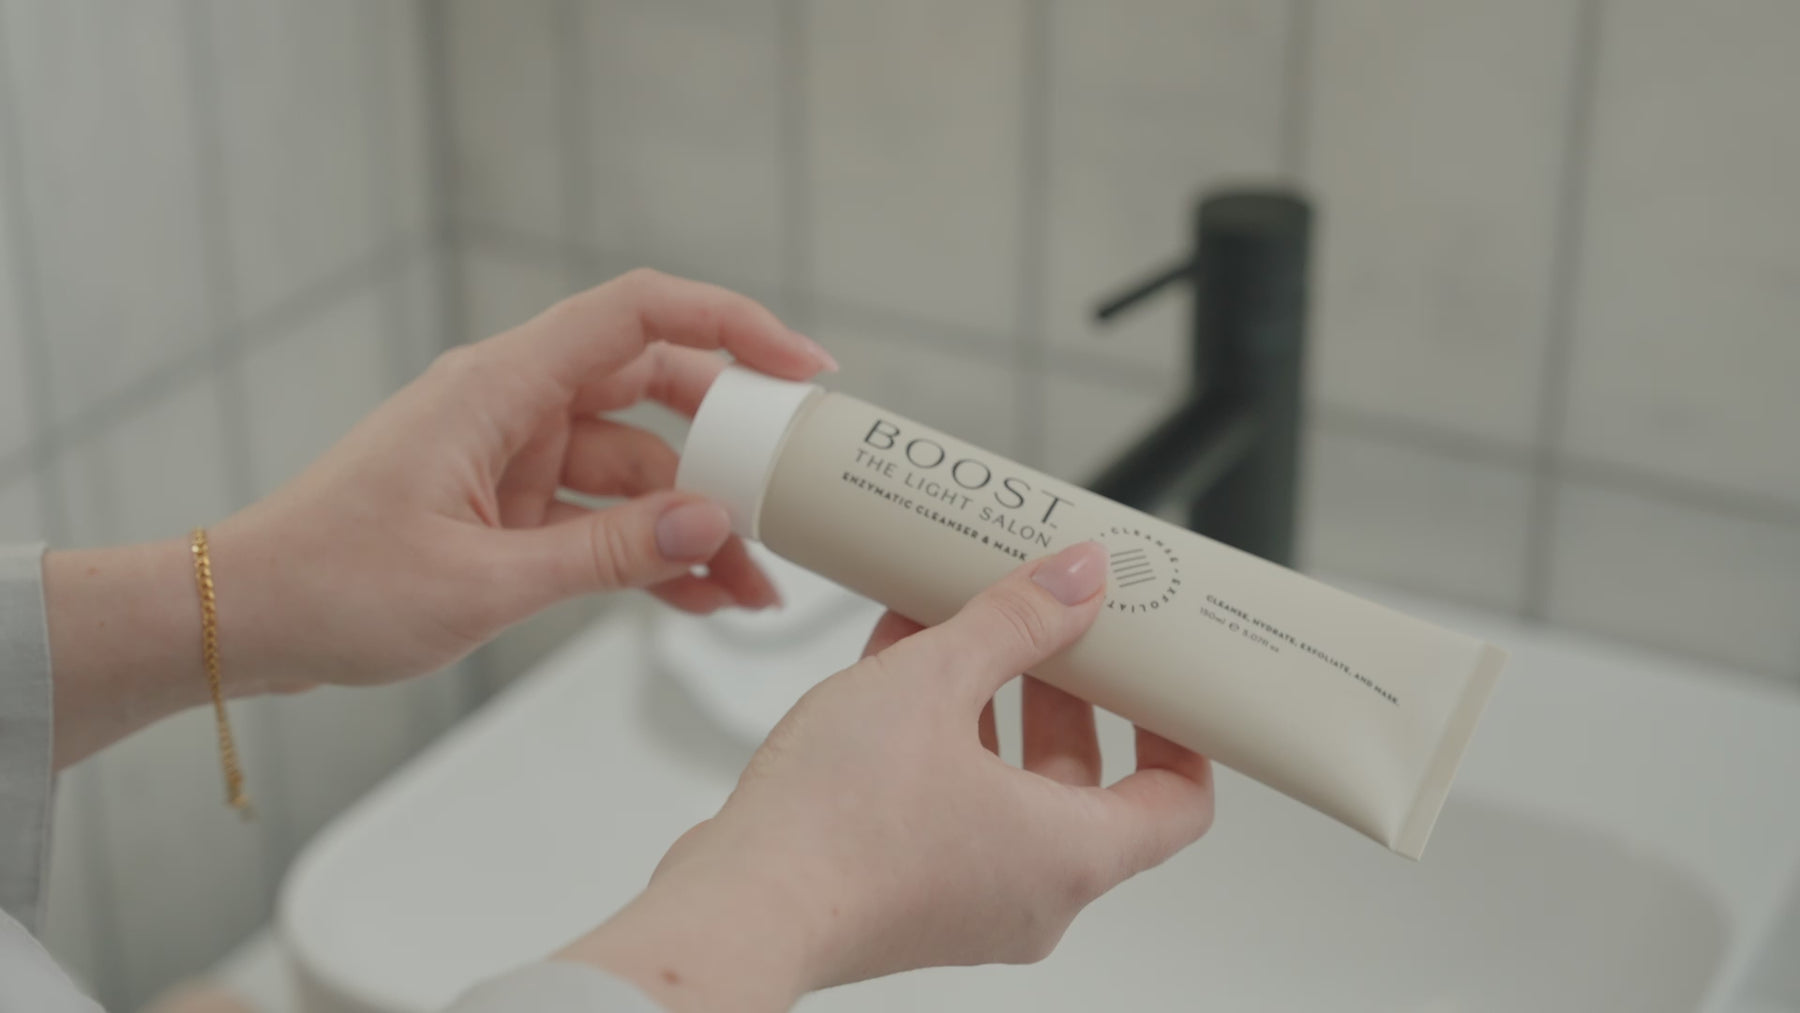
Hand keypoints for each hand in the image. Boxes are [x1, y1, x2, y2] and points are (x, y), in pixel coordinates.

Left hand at [212, 269, 832, 690]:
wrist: (244, 623)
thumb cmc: (333, 585)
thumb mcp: (486, 580)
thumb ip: (609, 553)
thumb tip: (717, 525)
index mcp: (500, 386)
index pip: (639, 314)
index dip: (732, 325)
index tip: (803, 370)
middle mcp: (514, 407)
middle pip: (655, 392)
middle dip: (729, 448)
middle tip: (793, 498)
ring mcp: (512, 457)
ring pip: (635, 470)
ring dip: (694, 524)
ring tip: (755, 586)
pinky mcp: (507, 507)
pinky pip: (599, 518)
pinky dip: (646, 553)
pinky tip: (698, 597)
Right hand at [560, 542, 1215, 1011]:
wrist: (737, 907)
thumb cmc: (837, 827)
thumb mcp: (935, 683)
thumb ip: (1012, 622)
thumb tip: (1075, 581)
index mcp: (1070, 855)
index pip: (1178, 804)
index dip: (1181, 736)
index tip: (1163, 681)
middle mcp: (1029, 892)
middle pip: (1083, 783)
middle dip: (1066, 694)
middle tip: (1053, 626)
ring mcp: (963, 899)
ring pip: (1003, 788)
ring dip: (989, 702)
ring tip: (965, 624)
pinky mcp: (901, 891)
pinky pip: (943, 801)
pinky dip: (935, 734)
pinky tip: (899, 655)